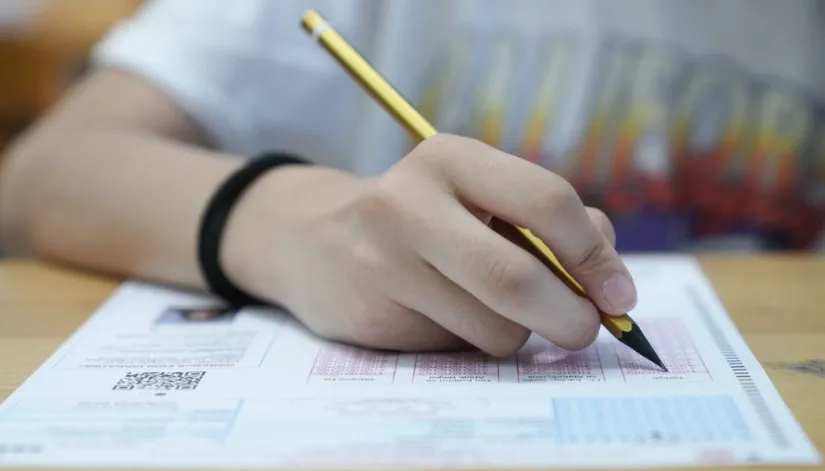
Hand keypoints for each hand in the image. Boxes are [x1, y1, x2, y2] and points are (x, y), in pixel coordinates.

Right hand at [224, 133, 636, 355]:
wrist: (315, 240)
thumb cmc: (423, 217)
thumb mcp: (479, 195)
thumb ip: (548, 223)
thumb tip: (610, 283)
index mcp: (450, 157)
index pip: (546, 202)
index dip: (596, 256)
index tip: (619, 295)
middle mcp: (409, 203)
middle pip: (516, 277)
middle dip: (572, 316)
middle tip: (584, 328)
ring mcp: (383, 263)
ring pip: (494, 326)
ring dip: (519, 333)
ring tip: (492, 309)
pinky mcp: (371, 316)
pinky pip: (459, 349)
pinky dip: (477, 343)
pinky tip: (447, 317)